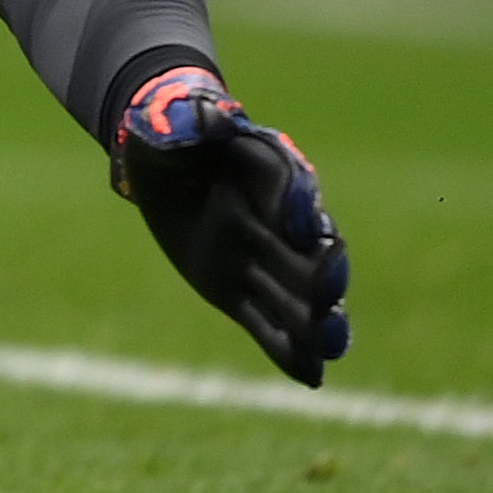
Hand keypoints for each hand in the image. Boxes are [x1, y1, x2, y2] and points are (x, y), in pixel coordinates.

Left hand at [112, 64, 350, 383]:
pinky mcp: (232, 291)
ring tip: (330, 346)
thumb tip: (208, 114)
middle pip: (309, 259)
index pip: (296, 199)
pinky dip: (289, 351)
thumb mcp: (177, 122)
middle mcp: (275, 226)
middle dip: (322, 278)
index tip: (303, 231)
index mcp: (269, 179)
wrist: (162, 158)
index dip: (302, 216)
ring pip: (298, 301)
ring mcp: (258, 262)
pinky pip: (266, 327)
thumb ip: (195, 122)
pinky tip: (310, 377)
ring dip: (318, 324)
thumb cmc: (175, 132)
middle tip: (326, 298)